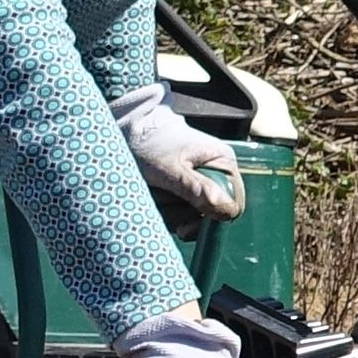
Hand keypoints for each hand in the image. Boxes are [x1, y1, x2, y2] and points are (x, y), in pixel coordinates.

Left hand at [114, 86, 243, 221]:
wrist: (125, 133)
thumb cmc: (149, 144)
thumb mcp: (170, 169)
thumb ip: (197, 189)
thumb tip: (225, 208)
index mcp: (223, 163)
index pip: (232, 206)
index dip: (211, 219)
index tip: (184, 225)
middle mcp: (216, 175)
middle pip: (210, 216)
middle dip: (182, 215)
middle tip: (159, 199)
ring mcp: (199, 185)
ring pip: (191, 218)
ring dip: (168, 212)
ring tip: (152, 192)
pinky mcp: (184, 193)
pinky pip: (178, 216)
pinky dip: (162, 212)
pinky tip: (151, 197)